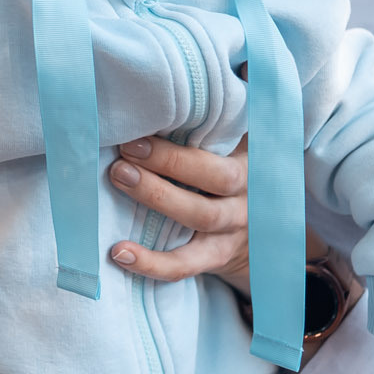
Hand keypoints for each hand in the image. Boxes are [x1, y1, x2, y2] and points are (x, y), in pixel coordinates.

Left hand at [103, 137, 248, 287]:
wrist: (255, 238)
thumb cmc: (227, 180)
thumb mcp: (232, 155)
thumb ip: (208, 134)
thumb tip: (153, 108)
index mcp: (248, 163)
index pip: (228, 145)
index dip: (188, 141)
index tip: (142, 134)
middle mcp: (245, 194)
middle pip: (217, 178)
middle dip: (169, 162)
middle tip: (126, 152)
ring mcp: (233, 229)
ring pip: (201, 216)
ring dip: (157, 198)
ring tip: (119, 178)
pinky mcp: (216, 258)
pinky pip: (185, 265)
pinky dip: (152, 263)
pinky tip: (120, 253)